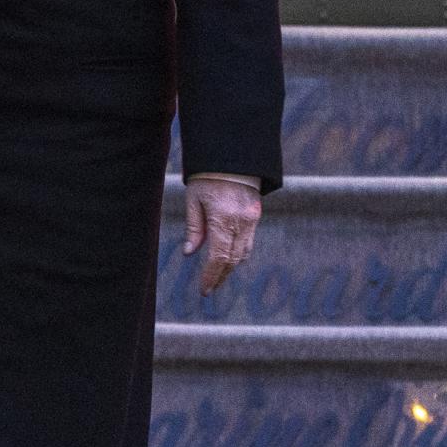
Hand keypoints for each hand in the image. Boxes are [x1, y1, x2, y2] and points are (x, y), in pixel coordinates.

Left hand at [182, 176, 260, 294]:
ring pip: (243, 253)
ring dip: (230, 266)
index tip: (204, 289)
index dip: (211, 276)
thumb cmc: (207, 177)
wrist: (233, 157)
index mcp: (223, 218)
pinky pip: (248, 242)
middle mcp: (241, 222)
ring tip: (216, 275)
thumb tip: (189, 253)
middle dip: (220, 275)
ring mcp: (251, 220)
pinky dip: (238, 252)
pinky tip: (227, 256)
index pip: (218, 257)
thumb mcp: (193, 200)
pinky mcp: (256, 216)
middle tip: (208, 287)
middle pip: (233, 259)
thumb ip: (194, 228)